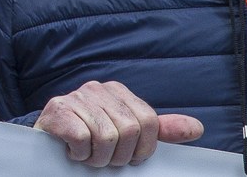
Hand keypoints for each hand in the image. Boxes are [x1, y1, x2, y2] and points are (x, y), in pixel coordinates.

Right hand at [35, 80, 202, 166]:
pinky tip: (73, 150)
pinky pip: (81, 138)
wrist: (49, 139)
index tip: (129, 157)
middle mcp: (97, 89)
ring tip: (88, 154)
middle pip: (128, 130)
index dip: (142, 149)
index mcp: (118, 91)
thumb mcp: (127, 132)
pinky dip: (79, 153)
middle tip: (104, 158)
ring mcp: (76, 97)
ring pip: (105, 137)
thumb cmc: (89, 136)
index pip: (148, 122)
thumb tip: (196, 128)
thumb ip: (159, 130)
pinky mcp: (58, 109)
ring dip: (97, 158)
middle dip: (118, 155)